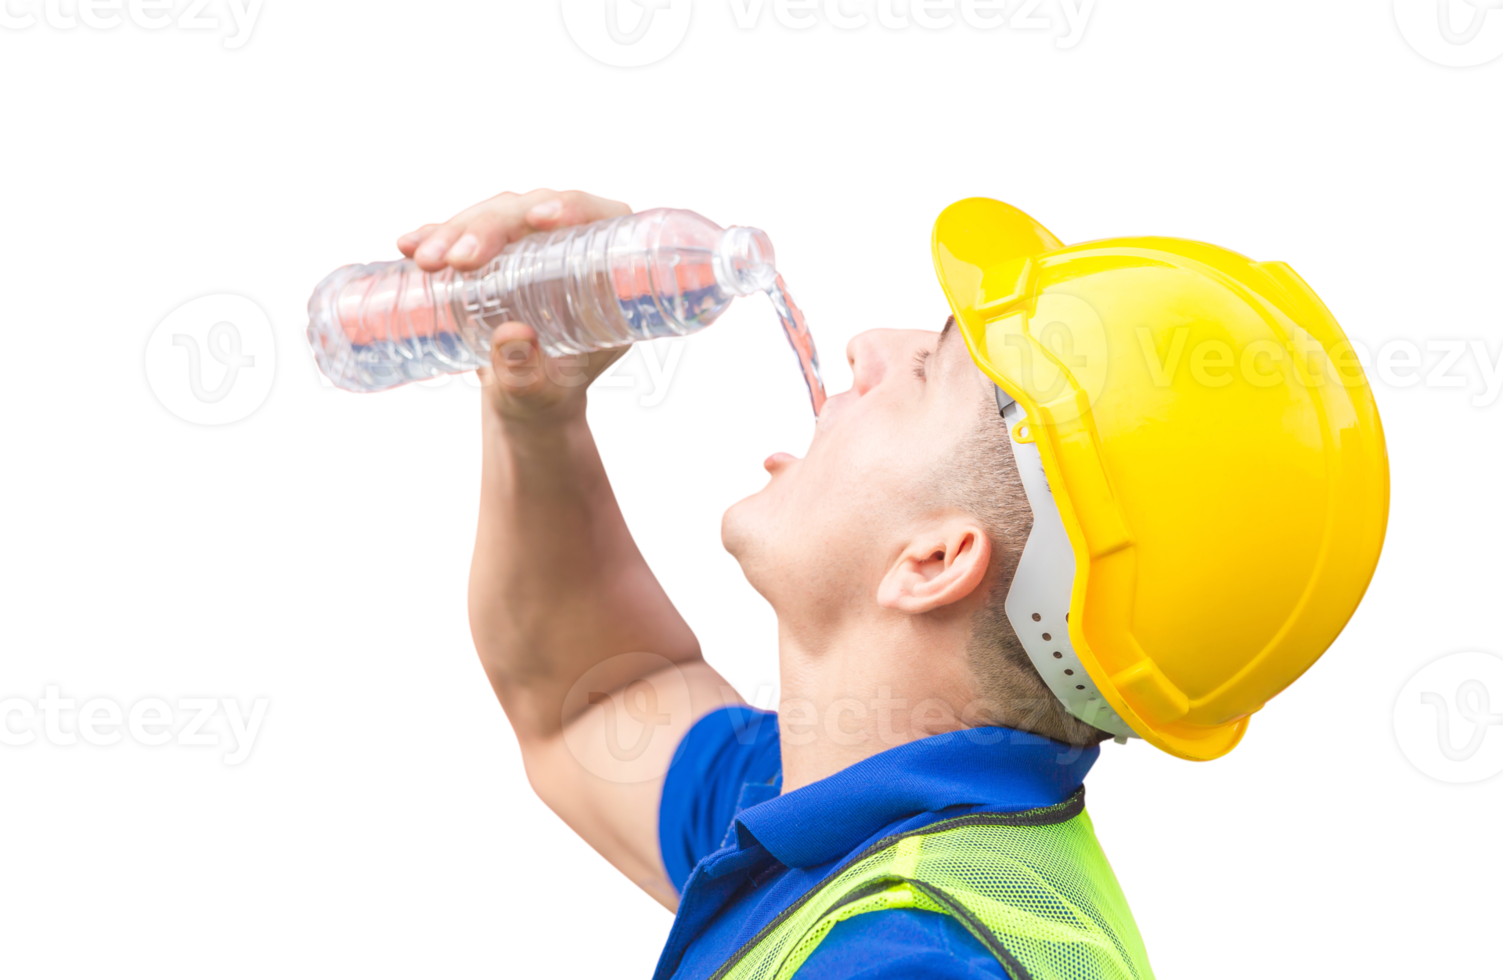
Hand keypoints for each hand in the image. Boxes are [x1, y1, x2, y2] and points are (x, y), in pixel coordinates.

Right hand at [396, 185, 635, 424]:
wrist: (522, 398)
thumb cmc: (546, 394)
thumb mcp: (539, 392)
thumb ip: (528, 372)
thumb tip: (513, 336)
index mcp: (601, 276)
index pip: (600, 221)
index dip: (575, 208)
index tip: (540, 219)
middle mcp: (566, 250)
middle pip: (535, 210)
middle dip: (492, 226)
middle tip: (456, 260)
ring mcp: (527, 246)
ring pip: (497, 213)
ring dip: (458, 229)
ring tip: (426, 261)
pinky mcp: (492, 251)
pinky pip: (464, 230)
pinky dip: (436, 233)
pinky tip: (410, 245)